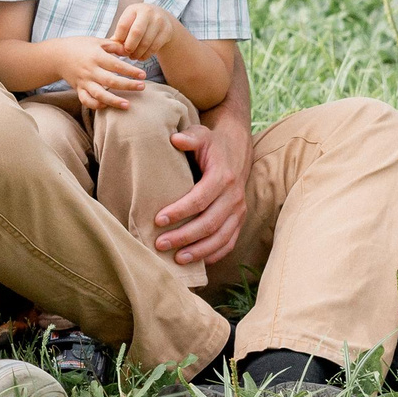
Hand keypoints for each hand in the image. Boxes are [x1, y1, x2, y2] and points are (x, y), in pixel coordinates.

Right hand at [56, 36, 149, 110]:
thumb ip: (114, 45)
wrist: (57, 55)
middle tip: (142, 87)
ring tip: (127, 105)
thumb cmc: (80, 46)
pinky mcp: (78, 89)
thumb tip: (130, 49)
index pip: (116, 65)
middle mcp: (90, 70)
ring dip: (113, 101)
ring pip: (99, 94)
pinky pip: (86, 100)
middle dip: (127, 85)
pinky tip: (106, 106)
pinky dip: (96, 105)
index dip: (130, 70)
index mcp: (96, 56)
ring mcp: (84, 81)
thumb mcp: (97, 41)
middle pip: (110, 81)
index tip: (143, 74)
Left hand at [106, 2, 184, 65]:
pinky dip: (146, 55)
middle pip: (136, 33)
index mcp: (133, 9)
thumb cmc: (137, 23)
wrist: (161, 18)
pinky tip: (141, 57)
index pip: (123, 25)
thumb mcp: (128, 23)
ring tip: (132, 57)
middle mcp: (148, 12)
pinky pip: (155, 47)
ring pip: (146, 42)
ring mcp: (159, 21)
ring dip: (137, 53)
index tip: (118, 47)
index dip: (119, 39)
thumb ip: (119, 34)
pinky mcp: (167, 31)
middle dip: (129, 46)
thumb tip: (108, 48)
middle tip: (126, 53)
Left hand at [157, 117, 247, 268]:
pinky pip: (229, 242)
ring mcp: (239, 210)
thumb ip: (190, 137)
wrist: (237, 149)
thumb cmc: (212, 144)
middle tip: (160, 244)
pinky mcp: (239, 219)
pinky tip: (197, 262)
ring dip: (199, 250)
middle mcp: (234, 196)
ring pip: (221, 237)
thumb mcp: (202, 134)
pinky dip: (215, 254)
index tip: (158, 219)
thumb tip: (176, 139)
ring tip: (176, 259)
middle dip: (184, 236)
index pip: (200, 199)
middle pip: (209, 223)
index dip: (180, 211)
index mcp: (223, 177)